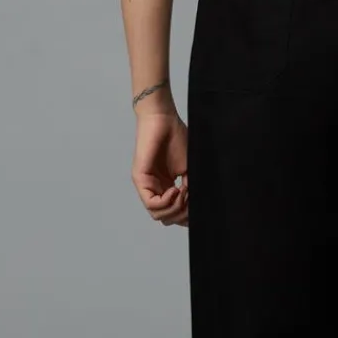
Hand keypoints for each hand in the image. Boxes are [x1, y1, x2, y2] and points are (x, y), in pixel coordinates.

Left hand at [132, 107, 188, 227]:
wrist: (165, 119)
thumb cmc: (178, 138)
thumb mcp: (190, 169)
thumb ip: (192, 189)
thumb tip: (196, 208)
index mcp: (167, 187)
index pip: (174, 214)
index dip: (187, 215)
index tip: (198, 203)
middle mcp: (155, 189)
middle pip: (166, 218)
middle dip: (182, 214)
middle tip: (191, 199)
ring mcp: (146, 185)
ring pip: (158, 214)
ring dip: (175, 208)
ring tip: (184, 192)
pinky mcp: (140, 179)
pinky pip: (152, 204)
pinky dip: (167, 201)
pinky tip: (176, 190)